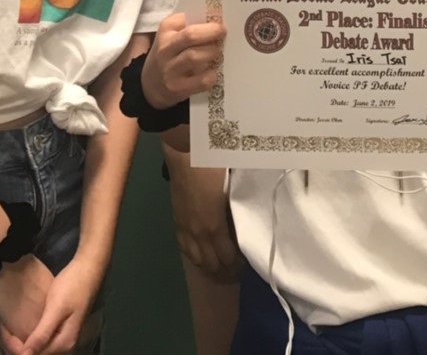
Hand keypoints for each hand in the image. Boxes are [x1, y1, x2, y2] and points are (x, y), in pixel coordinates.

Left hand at [0, 255, 102, 354]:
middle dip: (14, 345)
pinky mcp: (61, 329)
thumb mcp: (56, 309)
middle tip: (0, 326)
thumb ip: (42, 333)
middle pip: (34, 354)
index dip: (13, 346)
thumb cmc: (72, 286)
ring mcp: (63, 338)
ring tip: (5, 326)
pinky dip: (27, 336)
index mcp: (64, 343)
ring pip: (36, 348)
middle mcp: (64, 346)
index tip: (1, 327)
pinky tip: (18, 326)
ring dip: (19, 342)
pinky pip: (40, 340)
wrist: (88, 269)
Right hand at [143, 12, 224, 109]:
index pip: (185, 19)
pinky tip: (212, 72)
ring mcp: (170, 70)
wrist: (151, 85)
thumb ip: (188, 24)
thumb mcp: (171, 34)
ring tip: (217, 52)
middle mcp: (165, 50)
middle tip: (223, 32)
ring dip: (212, 53)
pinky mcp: (178, 88)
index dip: (205, 19)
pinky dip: (211, 75)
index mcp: (165, 31)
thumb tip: (215, 16)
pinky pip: (202, 80)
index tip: (219, 19)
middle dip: (212, 32)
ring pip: (195, 57)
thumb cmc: (169, 54)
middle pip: (190, 36)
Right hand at [167, 147, 241, 280]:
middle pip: (211, 264)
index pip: (228, 258)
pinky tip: (201, 255)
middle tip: (238, 271)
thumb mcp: (235, 188)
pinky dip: (194, 255)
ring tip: (221, 267)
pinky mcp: (176, 220)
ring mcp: (185, 227)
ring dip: (209, 266)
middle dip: (225, 272)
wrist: (187, 153)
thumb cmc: (215, 165)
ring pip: (196, 259)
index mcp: (214, 226)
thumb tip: (250, 222)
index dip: (238, 267)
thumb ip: (240, 209)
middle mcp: (198, 233)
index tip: (249, 266)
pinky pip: (184, 247)